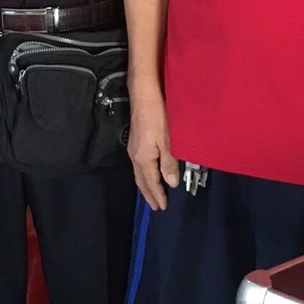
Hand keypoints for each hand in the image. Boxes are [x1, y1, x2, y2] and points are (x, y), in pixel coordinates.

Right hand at [128, 85, 179, 210]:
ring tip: (152, 194)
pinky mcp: (134, 142)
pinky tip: (149, 174)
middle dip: (149, 194)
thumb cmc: (158, 117)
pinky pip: (138, 166)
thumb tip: (170, 183)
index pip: (151, 182)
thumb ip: (169, 163)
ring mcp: (133, 149)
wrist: (144, 96)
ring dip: (145, 186)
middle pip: (141, 181)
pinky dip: (144, 176)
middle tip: (156, 207)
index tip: (163, 207)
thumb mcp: (168, 141)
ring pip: (138, 174)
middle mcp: (135, 156)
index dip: (158, 195)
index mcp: (143, 159)